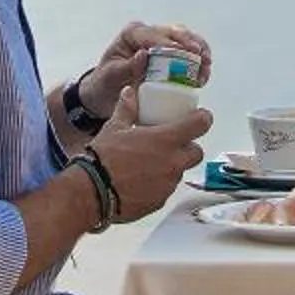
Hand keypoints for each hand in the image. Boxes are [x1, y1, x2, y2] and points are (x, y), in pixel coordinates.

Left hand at [75, 21, 212, 119]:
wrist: (106, 94)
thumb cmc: (105, 83)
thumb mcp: (112, 77)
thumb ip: (126, 67)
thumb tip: (144, 54)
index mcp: (132, 34)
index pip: (154, 34)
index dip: (172, 42)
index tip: (186, 52)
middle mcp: (149, 33)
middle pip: (175, 32)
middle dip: (192, 44)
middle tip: (202, 58)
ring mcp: (162, 43)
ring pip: (186, 40)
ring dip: (200, 51)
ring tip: (207, 66)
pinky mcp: (171, 55)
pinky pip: (189, 53)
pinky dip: (199, 61)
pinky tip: (205, 72)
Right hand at [85, 86, 211, 222]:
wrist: (91, 192)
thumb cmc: (103, 158)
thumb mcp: (114, 127)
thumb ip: (127, 109)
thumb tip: (129, 93)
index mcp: (166, 140)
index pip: (200, 124)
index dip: (203, 118)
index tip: (199, 117)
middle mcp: (173, 163)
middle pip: (196, 153)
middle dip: (188, 147)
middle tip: (171, 144)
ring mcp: (168, 184)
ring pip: (180, 172)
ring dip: (172, 166)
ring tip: (150, 163)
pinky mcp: (160, 202)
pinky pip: (166, 190)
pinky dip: (159, 184)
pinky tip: (141, 181)